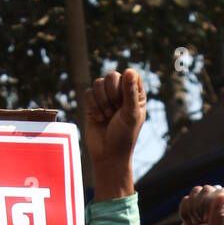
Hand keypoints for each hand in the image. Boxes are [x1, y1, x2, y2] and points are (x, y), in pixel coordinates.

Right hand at [85, 68, 146, 200]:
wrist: (107, 154)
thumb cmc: (124, 136)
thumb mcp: (130, 114)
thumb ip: (130, 92)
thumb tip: (128, 70)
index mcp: (135, 94)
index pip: (129, 74)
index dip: (124, 86)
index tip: (124, 103)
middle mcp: (121, 93)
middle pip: (112, 76)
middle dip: (111, 94)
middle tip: (115, 111)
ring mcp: (106, 98)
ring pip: (98, 83)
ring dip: (102, 102)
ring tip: (107, 117)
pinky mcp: (92, 104)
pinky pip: (88, 93)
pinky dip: (93, 106)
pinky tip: (99, 119)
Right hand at [178, 185, 223, 224]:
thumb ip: (220, 217)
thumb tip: (221, 195)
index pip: (220, 192)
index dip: (209, 204)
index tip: (206, 220)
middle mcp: (223, 204)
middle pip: (207, 189)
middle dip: (199, 207)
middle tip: (201, 223)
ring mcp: (209, 204)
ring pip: (196, 191)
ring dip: (191, 209)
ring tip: (196, 223)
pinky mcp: (196, 206)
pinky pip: (186, 199)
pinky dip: (184, 211)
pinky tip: (190, 222)